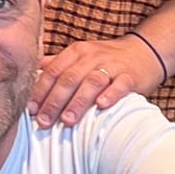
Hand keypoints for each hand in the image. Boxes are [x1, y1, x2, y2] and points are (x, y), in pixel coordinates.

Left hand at [30, 31, 165, 130]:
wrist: (144, 52)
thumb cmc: (107, 60)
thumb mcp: (81, 56)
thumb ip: (57, 64)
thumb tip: (30, 74)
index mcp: (76, 52)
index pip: (53, 71)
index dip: (40, 91)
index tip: (31, 110)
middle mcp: (92, 57)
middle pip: (69, 79)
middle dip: (54, 101)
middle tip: (44, 122)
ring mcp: (112, 65)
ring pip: (92, 82)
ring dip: (78, 102)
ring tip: (67, 120)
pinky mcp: (130, 75)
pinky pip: (120, 85)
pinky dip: (111, 95)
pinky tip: (101, 106)